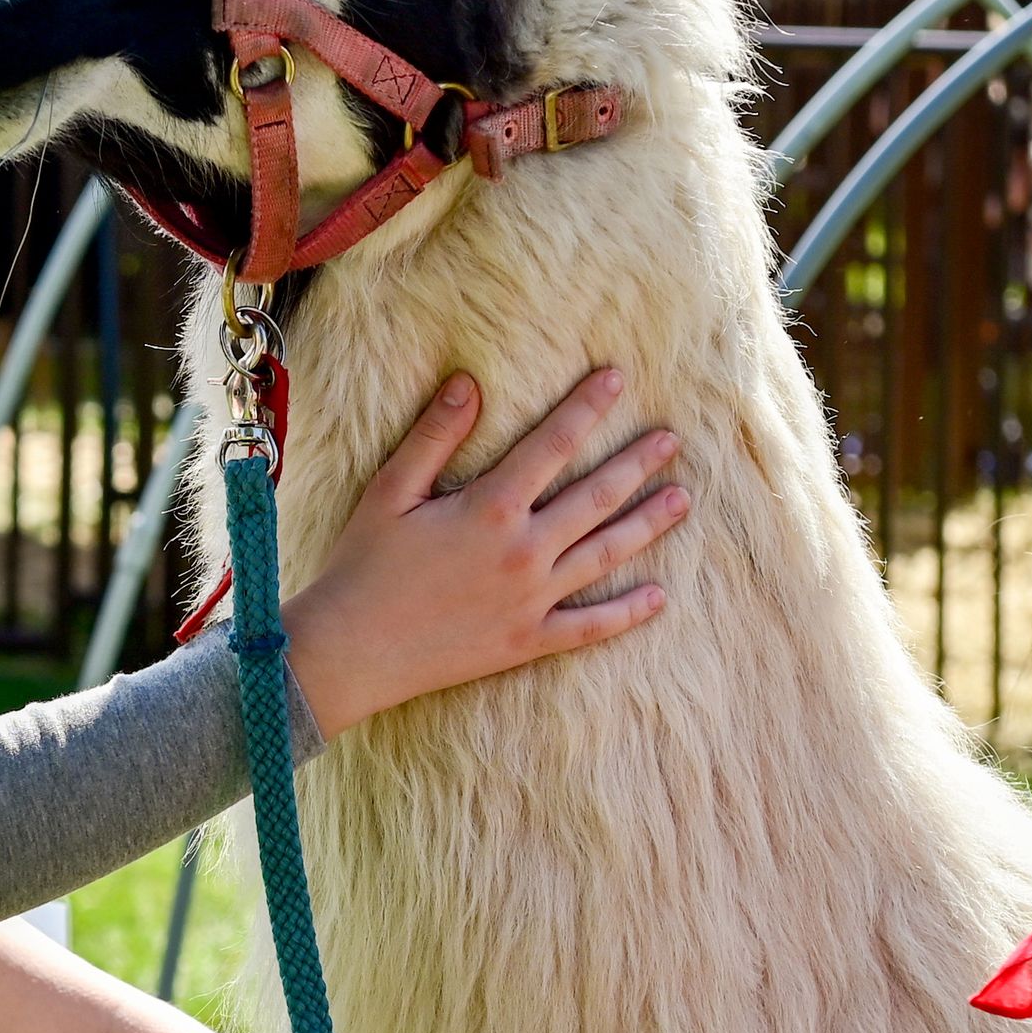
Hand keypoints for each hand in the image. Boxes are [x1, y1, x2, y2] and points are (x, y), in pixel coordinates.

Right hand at [278, 369, 684, 739]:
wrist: (350, 652)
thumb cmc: (363, 567)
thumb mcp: (391, 492)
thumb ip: (435, 437)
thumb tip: (469, 382)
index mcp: (491, 508)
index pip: (553, 445)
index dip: (587, 408)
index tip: (618, 380)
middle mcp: (523, 552)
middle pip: (596, 498)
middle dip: (636, 463)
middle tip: (671, 439)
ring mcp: (531, 600)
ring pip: (605, 555)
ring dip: (647, 524)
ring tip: (681, 499)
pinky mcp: (526, 642)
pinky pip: (589, 627)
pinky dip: (626, 613)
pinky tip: (658, 597)